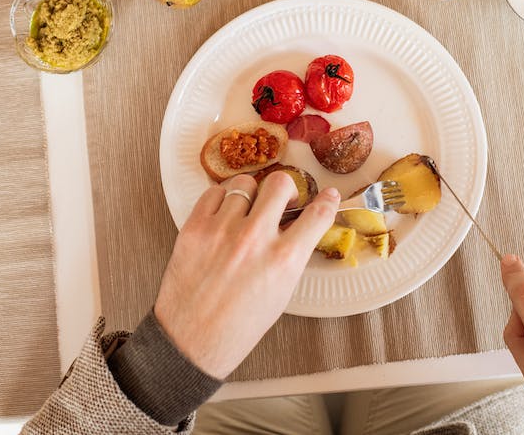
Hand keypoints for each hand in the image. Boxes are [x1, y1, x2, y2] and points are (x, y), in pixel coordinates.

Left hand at [154, 171, 338, 377]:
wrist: (194, 339)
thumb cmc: (239, 324)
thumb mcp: (281, 292)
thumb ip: (290, 256)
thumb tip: (296, 226)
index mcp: (283, 260)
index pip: (317, 216)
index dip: (328, 201)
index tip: (328, 195)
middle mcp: (254, 240)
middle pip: (280, 184)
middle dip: (285, 189)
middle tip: (281, 200)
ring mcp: (222, 231)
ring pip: (244, 185)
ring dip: (250, 196)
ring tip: (246, 213)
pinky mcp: (195, 228)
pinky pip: (213, 194)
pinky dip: (221, 200)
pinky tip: (223, 216)